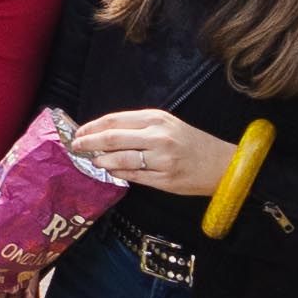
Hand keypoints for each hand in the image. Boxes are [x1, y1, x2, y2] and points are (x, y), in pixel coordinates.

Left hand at [65, 108, 239, 197]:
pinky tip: (109, 170)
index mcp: (156, 119)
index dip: (92, 127)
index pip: (114, 120)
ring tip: (92, 160)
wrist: (221, 164)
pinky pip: (132, 176)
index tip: (79, 132)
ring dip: (100, 160)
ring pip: (120, 159)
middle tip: (76, 146)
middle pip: (112, 138)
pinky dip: (117, 173)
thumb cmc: (190, 143)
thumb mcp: (166, 124)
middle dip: (88, 143)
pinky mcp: (164, 179)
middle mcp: (158, 137)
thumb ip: (137, 127)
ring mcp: (161, 159)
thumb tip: (103, 133)